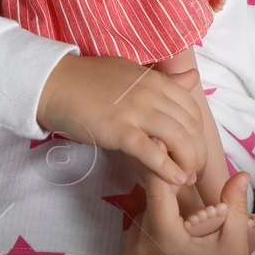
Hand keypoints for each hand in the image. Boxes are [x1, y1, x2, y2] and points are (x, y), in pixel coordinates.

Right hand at [36, 55, 206, 187]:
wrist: (55, 84)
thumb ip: (164, 80)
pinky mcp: (119, 130)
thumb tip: (193, 76)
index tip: (195, 151)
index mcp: (156, 81)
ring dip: (189, 164)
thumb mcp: (132, 74)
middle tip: (195, 172)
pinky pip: (151, 152)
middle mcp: (152, 94)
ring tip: (187, 180)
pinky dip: (167, 169)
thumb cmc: (91, 81)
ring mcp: (136, 111)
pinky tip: (176, 181)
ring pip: (178, 140)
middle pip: (191, 127)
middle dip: (198, 153)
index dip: (199, 135)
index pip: (193, 110)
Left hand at [123, 168, 250, 254]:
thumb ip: (234, 206)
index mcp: (166, 239)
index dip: (164, 166)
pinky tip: (174, 239)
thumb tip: (239, 173)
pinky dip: (152, 232)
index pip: (157, 188)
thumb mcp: (234, 244)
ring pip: (142, 219)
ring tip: (185, 222)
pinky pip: (136, 238)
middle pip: (150, 203)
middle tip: (189, 192)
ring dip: (159, 213)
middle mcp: (141, 249)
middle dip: (169, 195)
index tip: (171, 150)